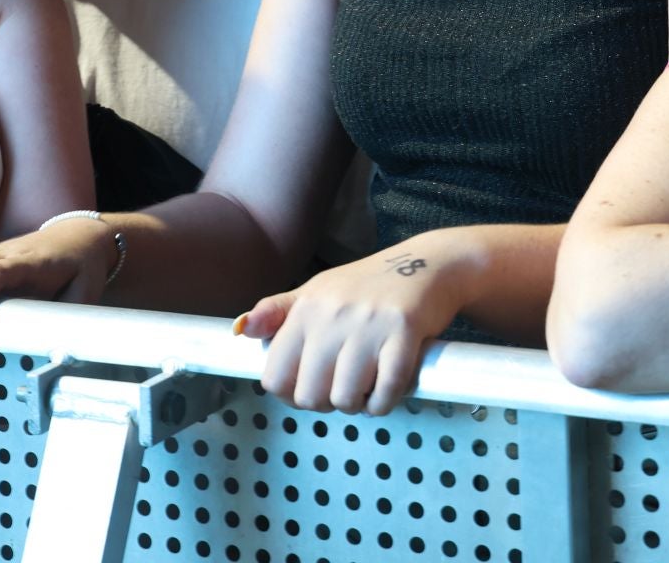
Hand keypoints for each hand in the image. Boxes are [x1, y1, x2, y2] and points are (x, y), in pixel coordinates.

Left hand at [236, 247, 461, 414]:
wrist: (428, 265)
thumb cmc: (367, 286)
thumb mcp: (317, 292)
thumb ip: (277, 313)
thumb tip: (240, 330)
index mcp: (305, 308)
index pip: (275, 377)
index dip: (291, 393)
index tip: (311, 385)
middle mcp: (332, 315)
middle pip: (309, 395)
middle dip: (326, 402)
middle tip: (343, 386)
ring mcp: (368, 324)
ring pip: (345, 399)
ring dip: (356, 404)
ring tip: (366, 386)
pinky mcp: (404, 333)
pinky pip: (384, 393)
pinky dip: (383, 403)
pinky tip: (386, 390)